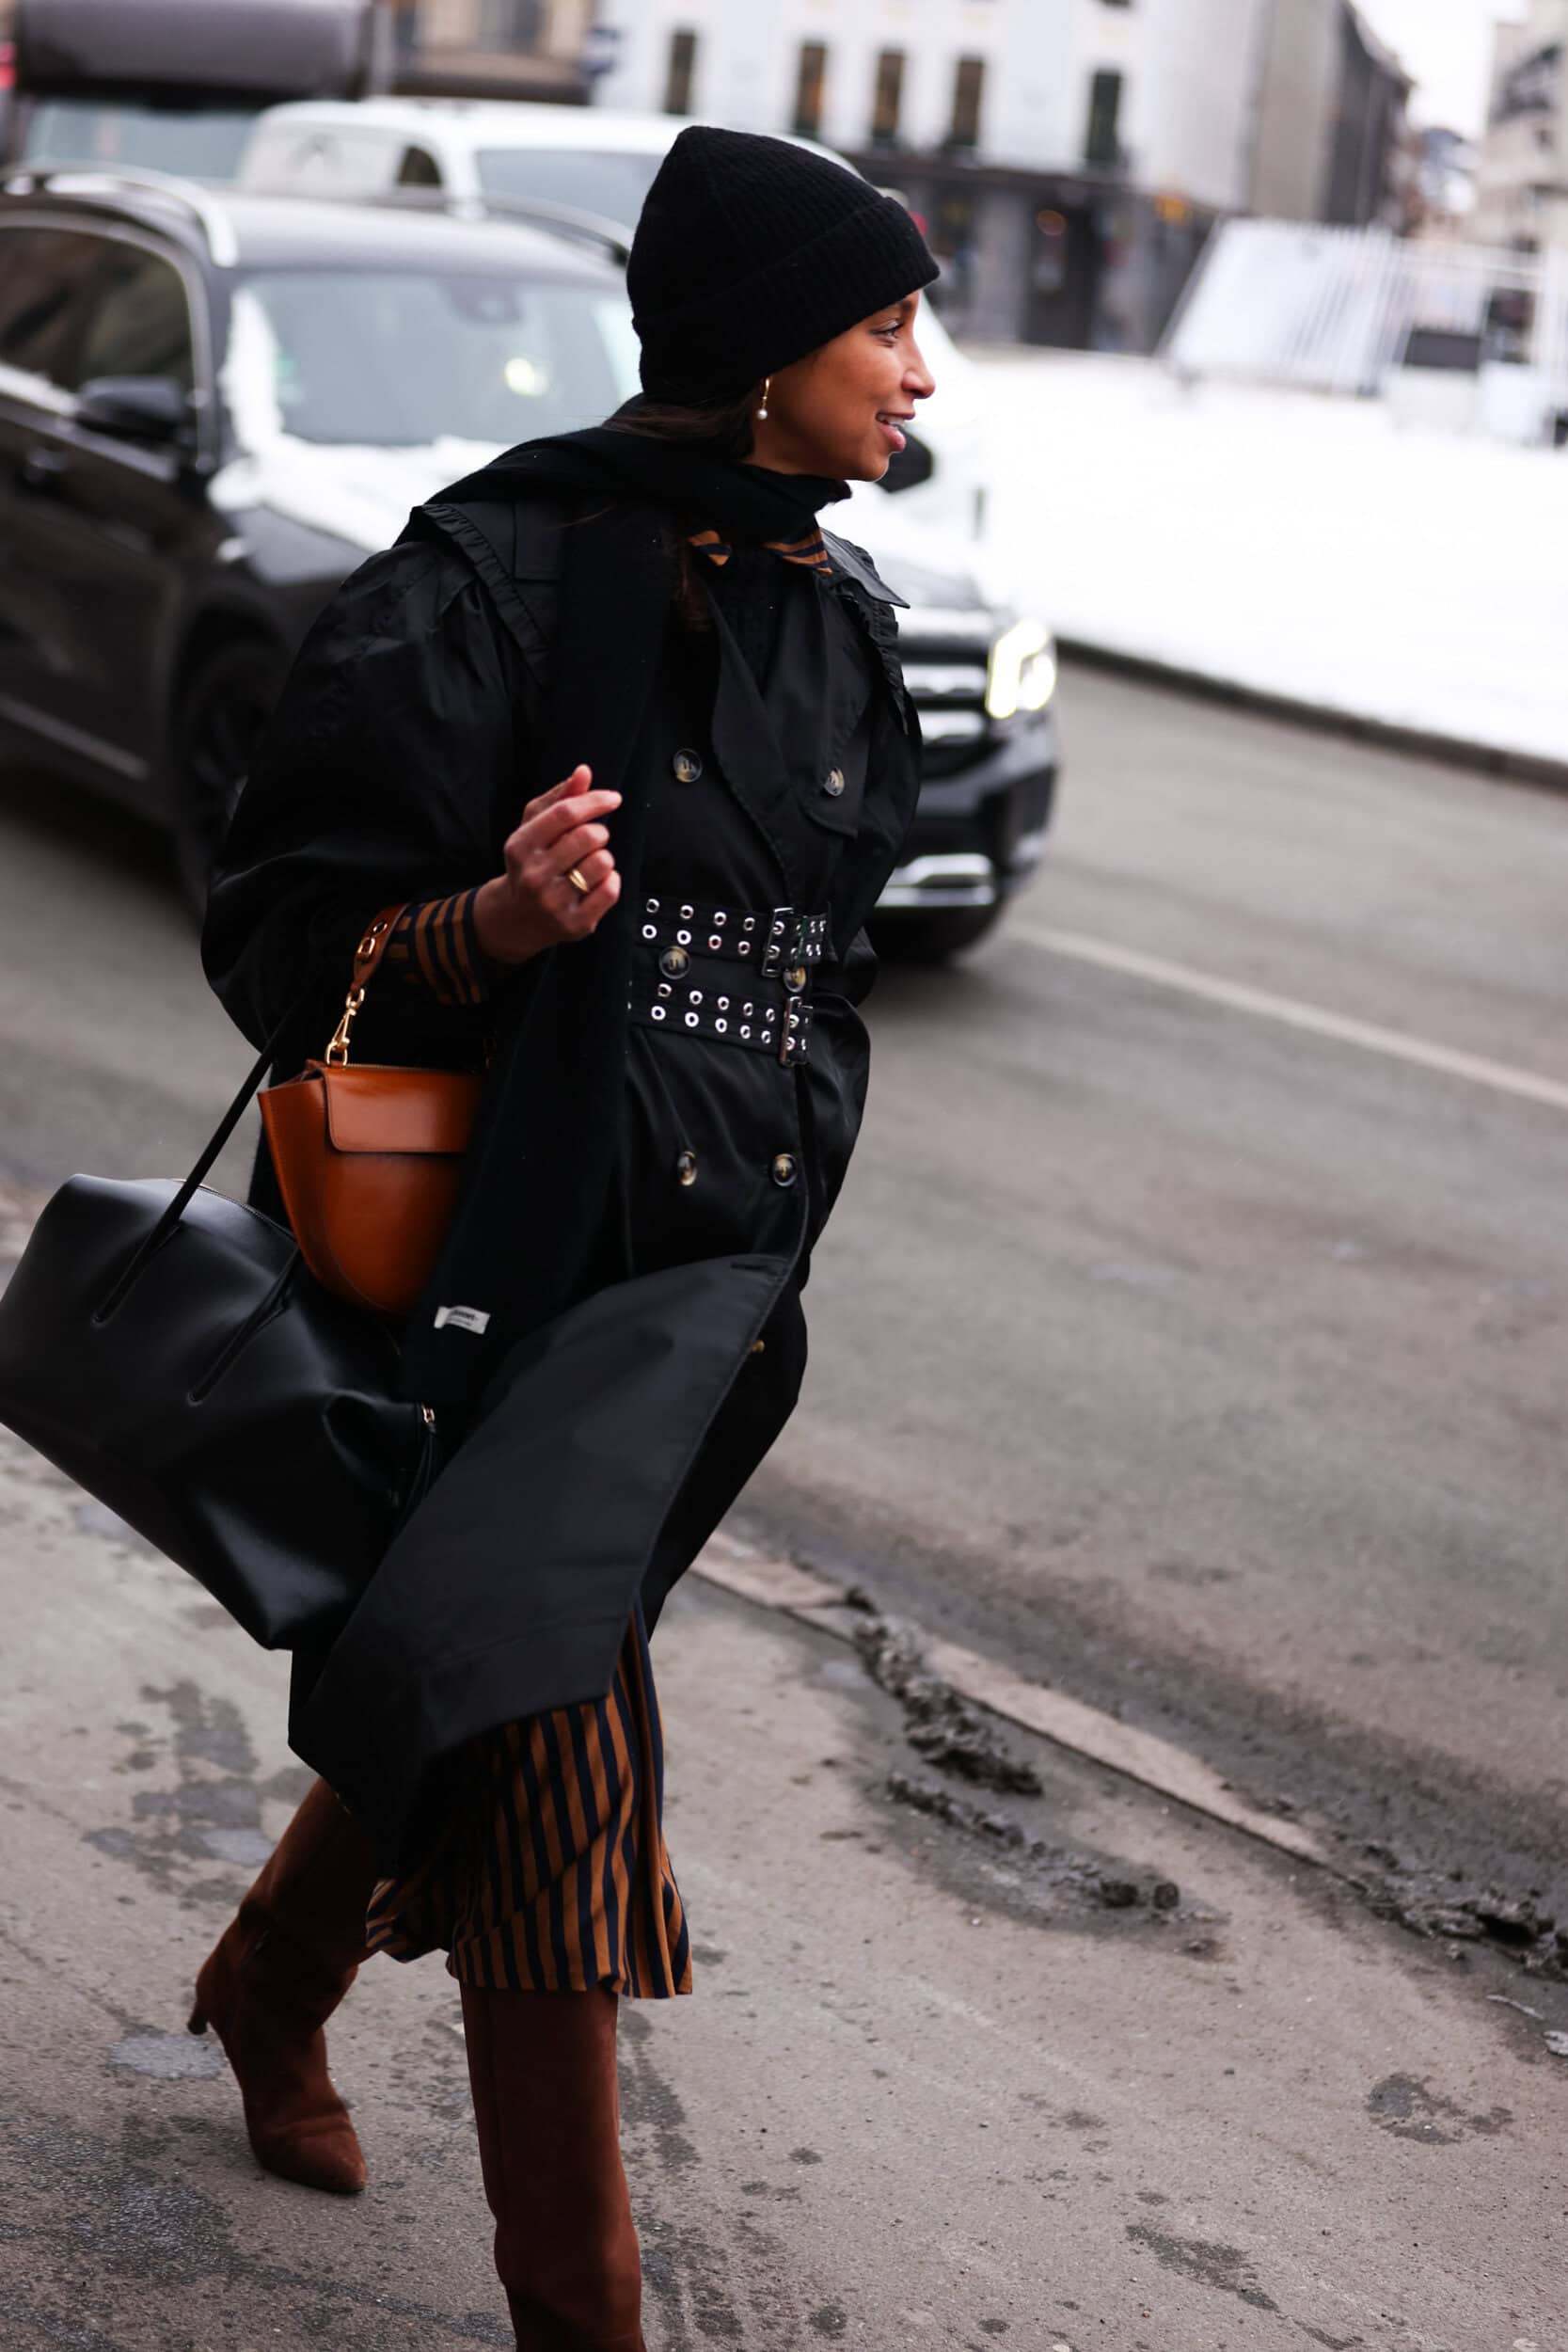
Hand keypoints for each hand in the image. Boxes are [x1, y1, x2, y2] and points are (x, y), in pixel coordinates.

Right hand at [471, 766, 621, 965]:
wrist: (517, 917)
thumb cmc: (530, 864)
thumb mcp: (533, 828)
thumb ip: (559, 798)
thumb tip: (583, 772)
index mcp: (521, 846)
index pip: (565, 813)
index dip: (594, 801)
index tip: (613, 799)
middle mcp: (534, 875)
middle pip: (588, 836)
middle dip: (599, 832)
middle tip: (593, 839)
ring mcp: (554, 902)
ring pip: (603, 862)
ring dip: (604, 857)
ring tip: (590, 863)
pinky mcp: (574, 923)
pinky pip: (611, 890)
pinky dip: (611, 880)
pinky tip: (596, 882)